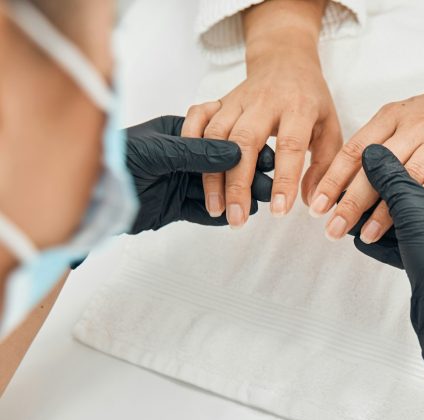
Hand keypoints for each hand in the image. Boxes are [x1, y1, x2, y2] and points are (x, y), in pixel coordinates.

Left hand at [125, 116, 273, 233]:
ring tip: (260, 203)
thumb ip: (197, 152)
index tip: (269, 157)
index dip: (245, 148)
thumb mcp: (158, 152)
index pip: (219, 139)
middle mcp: (182, 157)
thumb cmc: (115, 160)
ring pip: (216, 190)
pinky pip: (203, 211)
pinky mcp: (174, 207)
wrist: (87, 195)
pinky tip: (238, 217)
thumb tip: (236, 152)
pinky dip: (221, 215)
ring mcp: (179, 182)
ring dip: (237, 196)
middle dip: (246, 175)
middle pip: (222, 167)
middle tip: (270, 185)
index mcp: (178, 133)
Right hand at [182, 1, 340, 226]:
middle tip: (236, 219)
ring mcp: (237, 100)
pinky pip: (198, 115)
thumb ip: (324, 166)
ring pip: (217, 134)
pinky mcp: (219, 100)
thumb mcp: (330, 129)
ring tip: (217, 208)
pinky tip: (191, 170)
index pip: (290, 146)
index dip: (284, 180)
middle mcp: (264, 102)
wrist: (286, 60)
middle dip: (238, 184)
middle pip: (245, 142)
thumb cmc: (311, 100)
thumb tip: (313, 203)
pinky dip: (190, 140)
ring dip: (212, 174)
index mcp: (298, 107)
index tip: (279, 211)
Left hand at [310, 73, 423, 243]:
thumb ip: (375, 149)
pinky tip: (412, 221)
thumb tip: (341, 187)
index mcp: (391, 117)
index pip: (355, 150)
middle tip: (334, 228)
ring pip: (408, 177)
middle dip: (351, 201)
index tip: (317, 206)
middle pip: (377, 167)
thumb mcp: (401, 120)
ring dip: (386, 209)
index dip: (333, 179)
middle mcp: (414, 126)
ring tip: (367, 234)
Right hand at [359, 144, 423, 389]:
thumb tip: (372, 151)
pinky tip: (364, 241)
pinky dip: (389, 244)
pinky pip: (412, 247)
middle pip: (419, 199)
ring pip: (413, 226)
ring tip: (354, 221)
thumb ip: (390, 177)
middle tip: (357, 198)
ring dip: (382, 224)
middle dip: (384, 201)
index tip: (371, 171)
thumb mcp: (412, 206)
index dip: (397, 171)